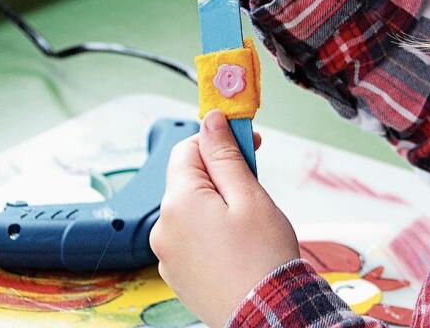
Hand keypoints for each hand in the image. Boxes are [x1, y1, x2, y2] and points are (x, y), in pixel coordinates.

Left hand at [149, 111, 299, 326]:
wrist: (266, 316)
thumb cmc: (262, 258)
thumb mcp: (249, 195)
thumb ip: (225, 155)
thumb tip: (211, 121)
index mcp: (178, 203)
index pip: (188, 149)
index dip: (219, 141)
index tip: (248, 143)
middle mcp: (163, 228)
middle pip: (190, 179)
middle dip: (222, 174)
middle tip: (255, 184)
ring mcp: (168, 254)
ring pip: (193, 208)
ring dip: (218, 203)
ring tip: (250, 222)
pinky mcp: (178, 274)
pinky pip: (192, 236)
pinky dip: (213, 231)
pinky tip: (238, 244)